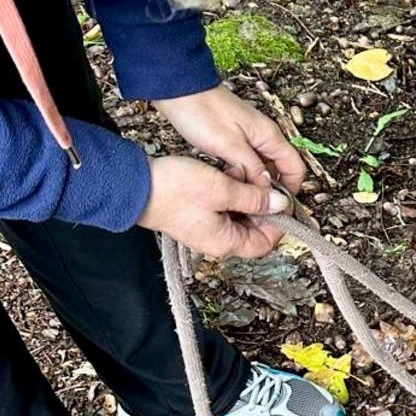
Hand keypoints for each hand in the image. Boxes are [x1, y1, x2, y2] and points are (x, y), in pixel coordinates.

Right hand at [138, 156, 290, 258]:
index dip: (279, 222)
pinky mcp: (197, 215)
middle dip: (259, 202)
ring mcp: (206, 229)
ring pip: (239, 213)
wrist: (133, 186)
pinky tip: (223, 174)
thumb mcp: (223, 190)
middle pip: (253, 227)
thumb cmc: (174, 190)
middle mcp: (217, 240)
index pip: (265, 242)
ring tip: (235, 173)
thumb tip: (281, 204)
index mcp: (226, 242)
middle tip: (255, 181)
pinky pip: (223, 206)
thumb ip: (255, 199)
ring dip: (243, 193)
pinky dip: (228, 190)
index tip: (282, 200)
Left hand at [153, 85, 306, 192]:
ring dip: (250, 183)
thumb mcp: (230, 146)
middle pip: (278, 171)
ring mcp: (249, 138)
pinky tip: (226, 182)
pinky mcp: (233, 140)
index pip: (295, 168)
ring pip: (259, 169)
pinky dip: (239, 175)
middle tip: (254, 208)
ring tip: (237, 197)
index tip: (277, 207)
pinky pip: (244, 164)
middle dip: (268, 190)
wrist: (178, 89)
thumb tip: (268, 191)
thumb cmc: (203, 112)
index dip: (290, 190)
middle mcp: (264, 138)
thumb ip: (252, 169)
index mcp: (270, 137)